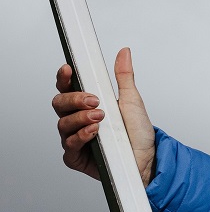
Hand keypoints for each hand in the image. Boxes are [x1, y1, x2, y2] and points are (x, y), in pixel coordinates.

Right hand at [52, 47, 155, 186]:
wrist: (147, 158)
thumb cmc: (138, 132)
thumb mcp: (132, 100)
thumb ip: (124, 76)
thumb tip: (124, 52)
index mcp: (86, 104)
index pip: (67, 88)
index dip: (64, 78)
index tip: (69, 69)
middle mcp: (77, 120)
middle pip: (59, 104)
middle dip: (74, 99)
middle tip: (94, 100)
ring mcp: (75, 138)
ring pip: (63, 124)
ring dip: (81, 118)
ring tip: (100, 118)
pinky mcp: (77, 157)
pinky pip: (69, 145)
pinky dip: (81, 136)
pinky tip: (94, 132)